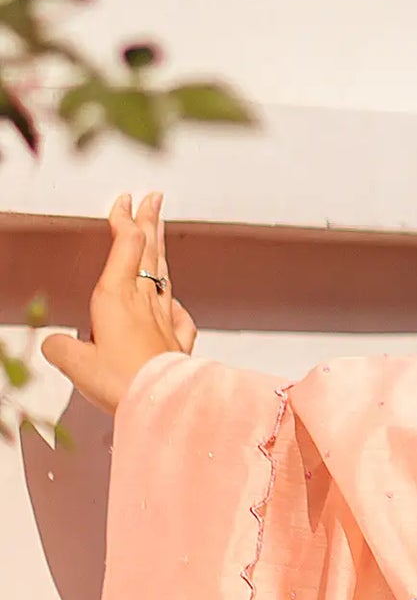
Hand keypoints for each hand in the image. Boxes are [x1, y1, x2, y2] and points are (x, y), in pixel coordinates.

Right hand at [41, 190, 197, 415]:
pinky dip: (173, 301)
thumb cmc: (120, 380)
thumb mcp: (74, 363)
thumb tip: (56, 345)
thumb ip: (60, 347)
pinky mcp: (178, 340)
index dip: (125, 220)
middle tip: (154, 198)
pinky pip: (178, 313)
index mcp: (117, 297)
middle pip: (150, 252)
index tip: (125, 199)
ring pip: (164, 275)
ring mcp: (165, 318)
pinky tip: (173, 301)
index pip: (125, 246)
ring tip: (159, 231)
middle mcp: (145, 301)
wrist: (162, 401)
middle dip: (150, 221)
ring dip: (160, 250)